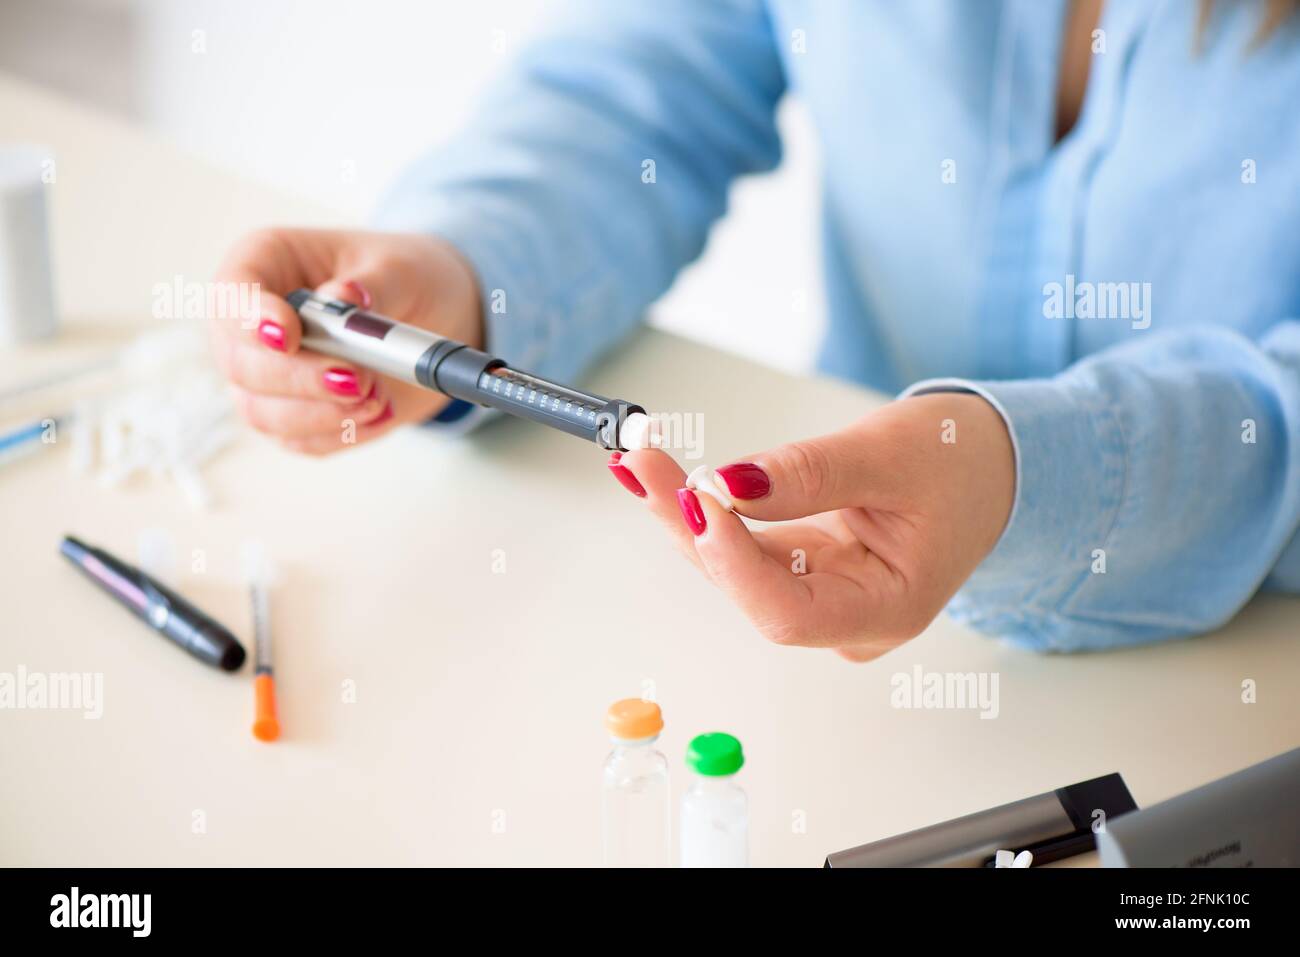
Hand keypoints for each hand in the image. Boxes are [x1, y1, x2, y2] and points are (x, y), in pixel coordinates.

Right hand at [211, 228, 481, 454]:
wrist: (433, 317)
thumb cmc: (405, 276)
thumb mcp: (401, 267)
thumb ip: (373, 285)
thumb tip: (344, 300)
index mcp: (265, 263)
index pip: (231, 294)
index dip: (251, 319)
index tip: (289, 335)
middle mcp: (252, 322)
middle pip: (241, 365)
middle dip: (301, 380)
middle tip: (358, 380)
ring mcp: (266, 374)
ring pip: (263, 412)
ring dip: (324, 414)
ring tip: (380, 396)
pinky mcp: (294, 414)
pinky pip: (301, 440)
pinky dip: (343, 433)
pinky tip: (381, 413)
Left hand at [608, 393, 1015, 660]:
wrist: (991, 467)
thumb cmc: (962, 464)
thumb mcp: (891, 455)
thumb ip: (810, 475)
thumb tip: (728, 485)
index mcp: (886, 610)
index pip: (789, 613)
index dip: (734, 563)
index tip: (698, 499)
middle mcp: (844, 618)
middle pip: (747, 588)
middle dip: (691, 523)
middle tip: (641, 461)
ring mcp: (821, 596)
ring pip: (735, 566)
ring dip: (685, 513)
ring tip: (640, 461)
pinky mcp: (803, 569)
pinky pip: (743, 547)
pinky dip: (706, 510)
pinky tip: (663, 480)